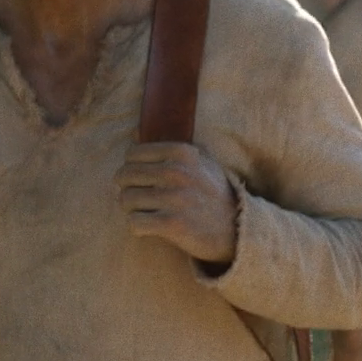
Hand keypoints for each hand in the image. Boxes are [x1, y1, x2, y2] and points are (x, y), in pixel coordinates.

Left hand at [114, 142, 237, 266]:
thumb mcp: (200, 161)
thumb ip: (170, 145)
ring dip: (130, 208)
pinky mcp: (172, 224)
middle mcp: (177, 172)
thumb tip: (134, 133)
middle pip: (124, 176)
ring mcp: (175, 198)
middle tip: (136, 196)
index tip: (140, 179)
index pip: (132, 154)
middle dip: (126, 187)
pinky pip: (134, 222)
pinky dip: (136, 226)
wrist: (236, 228)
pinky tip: (148, 226)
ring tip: (143, 211)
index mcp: (182, 152)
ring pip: (125, 199)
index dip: (131, 167)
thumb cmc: (211, 192)